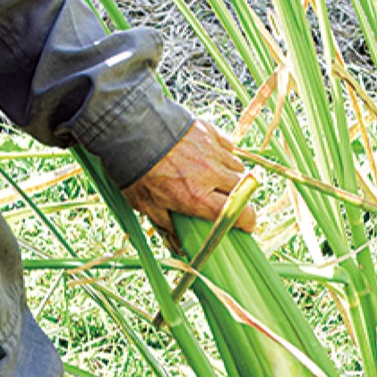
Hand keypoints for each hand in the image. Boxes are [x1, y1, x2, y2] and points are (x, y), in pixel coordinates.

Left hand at [123, 119, 256, 235]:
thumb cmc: (135, 171)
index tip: (247, 225)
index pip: (237, 213)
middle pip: (242, 189)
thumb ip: (167, 224)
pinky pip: (229, 146)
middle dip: (240, 197)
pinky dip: (225, 154)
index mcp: (197, 197)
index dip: (247, 221)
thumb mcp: (147, 205)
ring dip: (232, 175)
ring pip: (237, 167)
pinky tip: (212, 157)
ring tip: (218, 178)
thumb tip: (180, 244)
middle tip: (229, 200)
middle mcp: (210, 175)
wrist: (129, 131)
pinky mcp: (209, 132)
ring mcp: (212, 151)